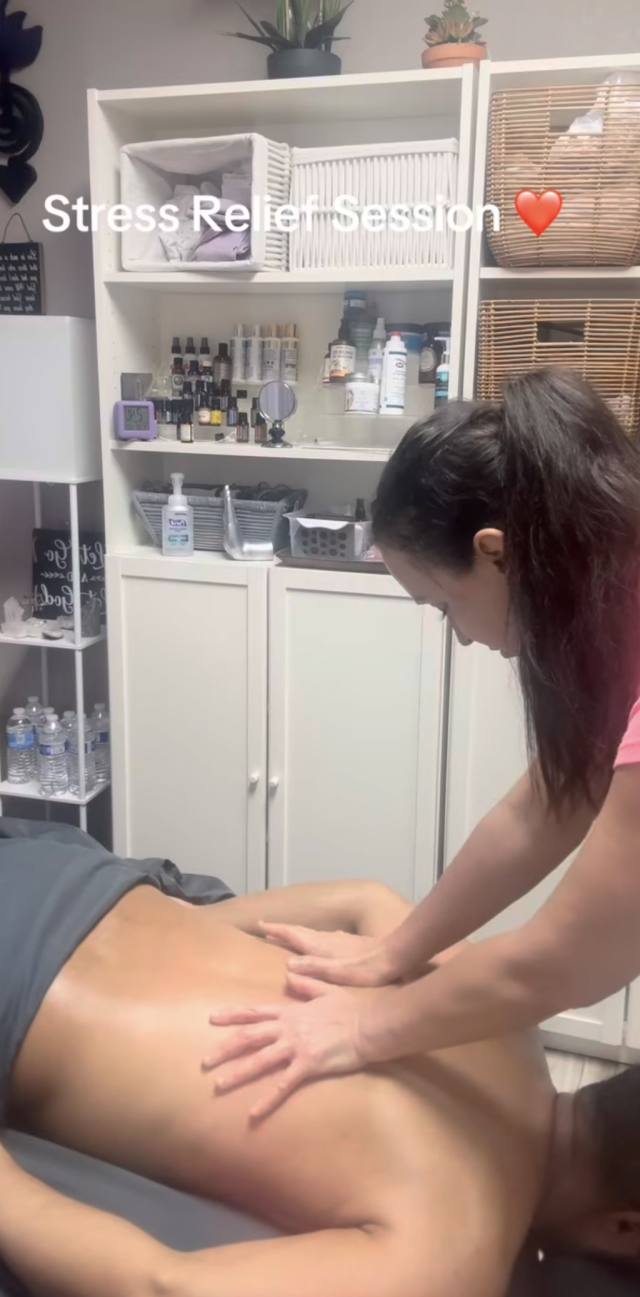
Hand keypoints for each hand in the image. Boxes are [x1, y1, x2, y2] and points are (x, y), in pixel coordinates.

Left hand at [203, 975, 376, 1119]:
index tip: (211, 1018)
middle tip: (203, 1061)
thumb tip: (289, 974)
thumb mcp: (326, 989)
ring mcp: (297, 1047)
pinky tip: (252, 1114)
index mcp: (291, 1012)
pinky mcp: (309, 1065)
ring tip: (217, 1085)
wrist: (370, 1024)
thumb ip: (306, 983)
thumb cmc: (351, 1007)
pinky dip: (266, 1100)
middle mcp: (288, 1028)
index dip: (232, 1015)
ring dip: (237, 1073)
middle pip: (249, 1037)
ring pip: (260, 1060)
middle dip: (225, 1049)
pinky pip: (283, 1085)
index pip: (255, 1013)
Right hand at [259, 921, 398, 987]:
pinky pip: (324, 937)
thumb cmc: (369, 968)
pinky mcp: (350, 943)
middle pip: (301, 932)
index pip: (294, 935)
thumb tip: (288, 966)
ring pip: (312, 934)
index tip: (260, 925)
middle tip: (267, 928)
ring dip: (297, 934)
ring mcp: (340, 939)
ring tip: (287, 935)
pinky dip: (313, 938)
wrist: (397, 954)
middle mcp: (329, 939)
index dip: (277, 930)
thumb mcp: (340, 973)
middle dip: (283, 930)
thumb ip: (315, 968)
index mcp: (323, 946)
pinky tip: (321, 942)